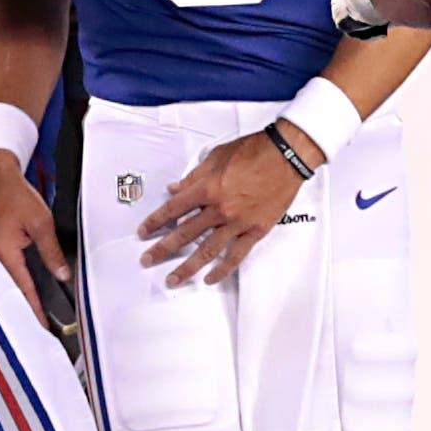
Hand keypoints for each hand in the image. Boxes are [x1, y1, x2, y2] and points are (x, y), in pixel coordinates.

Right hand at [0, 153, 69, 319]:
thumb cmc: (14, 194)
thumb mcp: (40, 223)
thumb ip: (51, 251)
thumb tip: (62, 274)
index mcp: (3, 252)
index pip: (22, 289)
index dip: (34, 309)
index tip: (42, 327)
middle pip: (11, 290)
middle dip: (25, 309)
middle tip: (39, 328)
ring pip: (7, 281)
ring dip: (20, 296)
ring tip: (33, 315)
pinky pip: (4, 270)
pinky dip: (15, 282)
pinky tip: (24, 289)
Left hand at [139, 129, 311, 286]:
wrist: (286, 156)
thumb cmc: (253, 151)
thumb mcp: (216, 157)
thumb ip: (194, 176)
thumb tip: (175, 189)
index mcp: (207, 188)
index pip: (173, 210)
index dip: (155, 222)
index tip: (144, 232)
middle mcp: (219, 209)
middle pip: (184, 234)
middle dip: (162, 249)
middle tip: (147, 260)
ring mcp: (238, 223)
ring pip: (207, 250)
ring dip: (187, 267)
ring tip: (173, 280)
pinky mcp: (255, 230)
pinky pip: (236, 255)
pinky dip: (222, 269)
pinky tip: (210, 278)